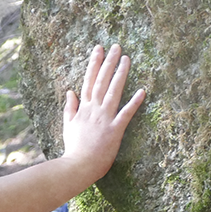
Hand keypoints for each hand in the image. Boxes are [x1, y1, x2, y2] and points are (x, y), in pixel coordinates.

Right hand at [60, 43, 145, 182]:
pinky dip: (134, 102)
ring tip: (127, 59)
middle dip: (109, 62)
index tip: (99, 49)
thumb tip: (70, 92)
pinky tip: (142, 90)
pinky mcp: (115, 130)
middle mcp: (94, 109)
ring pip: (113, 92)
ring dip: (120, 74)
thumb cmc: (74, 148)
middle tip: (116, 46)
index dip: (94, 63)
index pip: (89, 80)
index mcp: (83, 108)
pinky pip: (126, 114)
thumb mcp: (68, 125)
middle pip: (102, 81)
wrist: (77, 165)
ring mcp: (105, 118)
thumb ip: (70, 108)